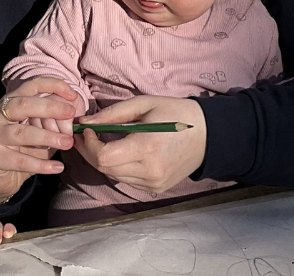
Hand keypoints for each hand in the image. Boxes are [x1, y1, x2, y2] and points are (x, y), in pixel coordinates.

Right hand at [0, 77, 78, 202]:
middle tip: (71, 113)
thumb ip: (55, 121)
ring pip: (21, 133)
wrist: (0, 175)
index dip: (52, 85)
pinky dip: (41, 164)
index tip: (72, 94)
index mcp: (10, 102)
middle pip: (23, 104)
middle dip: (49, 107)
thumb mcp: (41, 131)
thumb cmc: (24, 148)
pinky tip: (58, 167)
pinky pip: (20, 160)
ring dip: (47, 136)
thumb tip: (76, 109)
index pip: (30, 86)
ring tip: (68, 143)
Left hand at [74, 95, 206, 194]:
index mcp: (147, 147)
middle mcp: (150, 171)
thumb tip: (85, 123)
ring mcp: (154, 183)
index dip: (89, 145)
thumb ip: (112, 114)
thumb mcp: (144, 104)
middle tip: (87, 135)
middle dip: (90, 152)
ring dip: (103, 160)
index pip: (103, 157)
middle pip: (104, 169)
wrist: (208, 135)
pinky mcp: (156, 188)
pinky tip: (123, 152)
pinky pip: (126, 180)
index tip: (87, 129)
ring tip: (103, 142)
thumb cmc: (176, 113)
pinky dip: (118, 167)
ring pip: (113, 176)